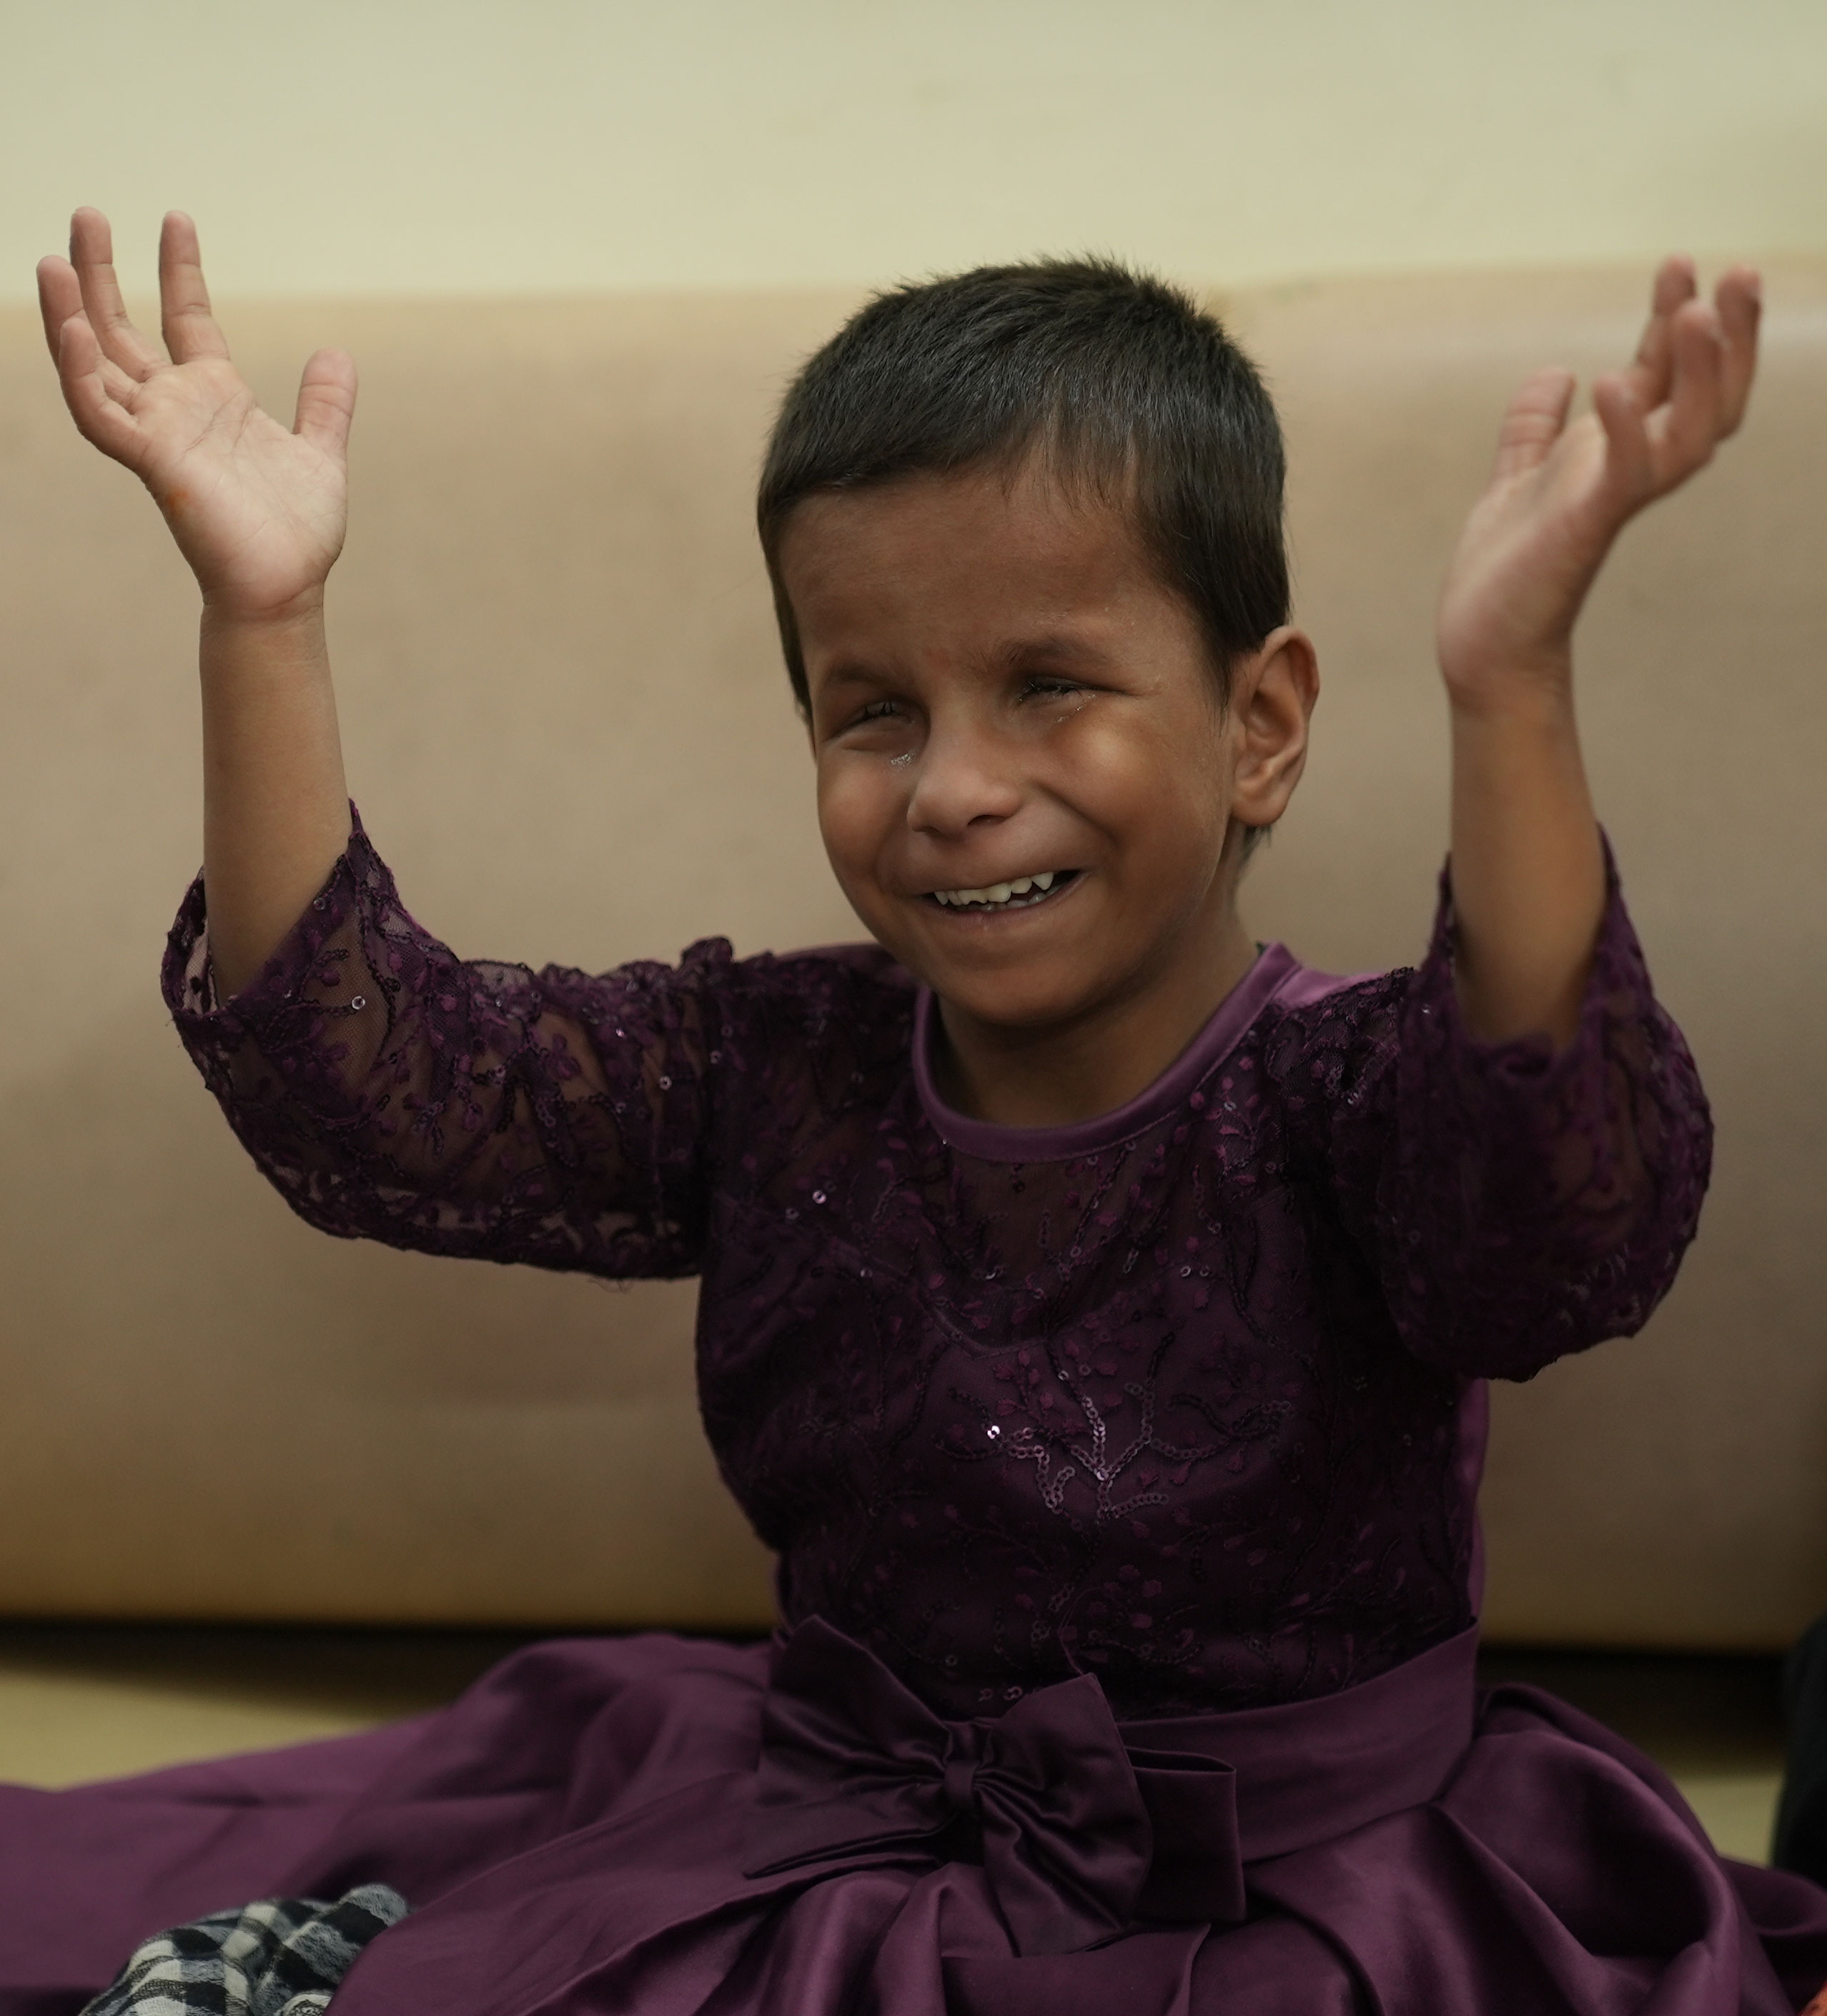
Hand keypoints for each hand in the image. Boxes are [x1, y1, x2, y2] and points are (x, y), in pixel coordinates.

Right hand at [37, 208, 355, 622]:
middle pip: (123, 328)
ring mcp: (159, 433)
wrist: (289, 587)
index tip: (175, 219)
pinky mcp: (153, 462)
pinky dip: (83, 373)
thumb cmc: (296, 532)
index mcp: (216, 399)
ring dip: (70, 314)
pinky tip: (75, 328)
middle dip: (102, 275)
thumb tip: (336, 353)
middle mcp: (177, 409)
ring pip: (95, 364)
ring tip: (52, 261)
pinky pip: (101, 413)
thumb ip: (324, 404)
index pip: (187, 318)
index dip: (180, 271)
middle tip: (87, 214)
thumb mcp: (319, 452)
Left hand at [1437, 256, 1759, 710]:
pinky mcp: (1586, 528)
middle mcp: (1629, 472)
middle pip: (1710, 395)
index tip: (1680, 264)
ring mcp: (1613, 500)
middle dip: (1729, 335)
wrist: (1481, 645)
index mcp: (1614, 453)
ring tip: (1697, 311)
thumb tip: (1556, 371)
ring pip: (1692, 430)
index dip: (1677, 319)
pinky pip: (1624, 474)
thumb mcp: (1514, 480)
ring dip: (1701, 371)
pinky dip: (1623, 428)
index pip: (1666, 375)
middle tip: (1738, 271)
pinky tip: (1608, 382)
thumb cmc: (1503, 575)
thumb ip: (1534, 429)